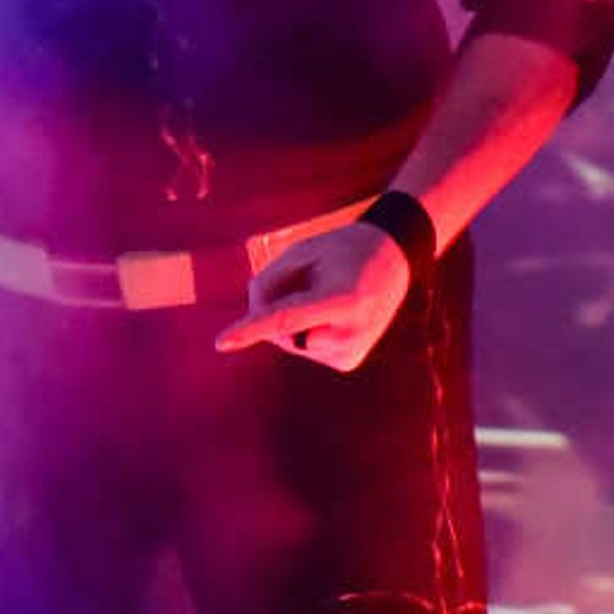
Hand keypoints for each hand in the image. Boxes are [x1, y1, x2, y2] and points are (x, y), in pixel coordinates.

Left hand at [215, 220, 410, 372]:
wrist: (392, 262)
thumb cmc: (340, 251)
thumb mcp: (301, 253)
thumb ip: (269, 285)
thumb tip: (260, 328)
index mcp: (345, 299)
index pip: (286, 318)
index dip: (251, 329)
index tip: (221, 342)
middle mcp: (351, 332)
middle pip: (281, 329)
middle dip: (277, 307)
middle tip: (312, 279)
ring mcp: (351, 352)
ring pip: (289, 340)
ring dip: (295, 319)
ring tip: (330, 296)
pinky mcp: (347, 362)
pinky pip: (303, 346)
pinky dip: (307, 330)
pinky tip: (334, 316)